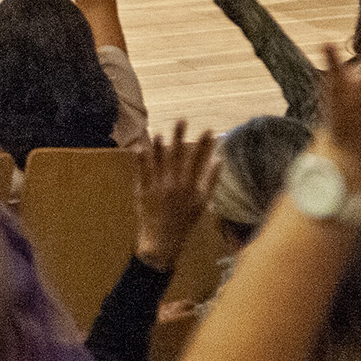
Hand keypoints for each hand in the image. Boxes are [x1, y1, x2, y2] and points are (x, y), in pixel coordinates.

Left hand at [133, 120, 218, 270]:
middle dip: (180, 137)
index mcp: (191, 187)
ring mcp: (159, 188)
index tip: (209, 130)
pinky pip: (142, 172)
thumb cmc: (184, 221)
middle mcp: (176, 186)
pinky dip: (141, 159)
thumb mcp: (202, 202)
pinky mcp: (144, 191)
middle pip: (178, 157)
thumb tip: (219, 160)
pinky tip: (140, 147)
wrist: (163, 241)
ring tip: (162, 132)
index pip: (199, 161)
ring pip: (160, 162)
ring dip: (160, 146)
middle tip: (182, 119)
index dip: (205, 145)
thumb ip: (211, 180)